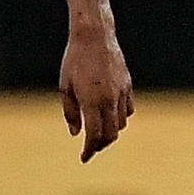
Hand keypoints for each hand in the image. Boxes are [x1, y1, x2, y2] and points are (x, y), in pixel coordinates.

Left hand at [62, 21, 134, 162]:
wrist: (95, 36)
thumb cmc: (74, 61)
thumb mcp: (65, 87)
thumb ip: (71, 113)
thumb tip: (76, 133)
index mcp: (91, 101)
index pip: (94, 135)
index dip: (89, 150)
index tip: (83, 158)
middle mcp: (109, 99)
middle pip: (110, 134)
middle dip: (100, 145)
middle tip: (90, 148)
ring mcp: (121, 92)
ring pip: (121, 124)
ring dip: (110, 132)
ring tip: (99, 132)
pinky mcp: (128, 85)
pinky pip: (128, 109)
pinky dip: (120, 117)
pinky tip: (110, 115)